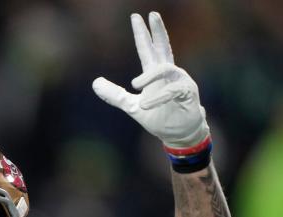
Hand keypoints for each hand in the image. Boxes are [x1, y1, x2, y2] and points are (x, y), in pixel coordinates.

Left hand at [92, 12, 208, 149]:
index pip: (148, 49)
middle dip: (158, 30)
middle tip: (152, 14)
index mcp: (156, 74)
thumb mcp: (132, 106)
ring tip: (135, 85)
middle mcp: (169, 73)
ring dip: (149, 76)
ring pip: (165, 69)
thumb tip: (95, 83)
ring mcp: (180, 81)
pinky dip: (158, 97)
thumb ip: (115, 95)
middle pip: (163, 46)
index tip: (136, 17)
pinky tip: (146, 104)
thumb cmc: (159, 117)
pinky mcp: (187, 93)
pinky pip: (173, 90)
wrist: (177, 135)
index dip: (142, 34)